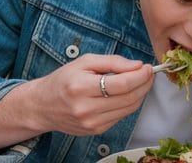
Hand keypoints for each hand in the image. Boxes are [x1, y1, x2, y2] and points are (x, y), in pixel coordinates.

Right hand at [29, 54, 154, 135]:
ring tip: (141, 82)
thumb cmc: (63, 81)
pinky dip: (129, 104)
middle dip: (144, 84)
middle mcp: (85, 108)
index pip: (121, 84)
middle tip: (148, 74)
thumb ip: (112, 61)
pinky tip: (127, 94)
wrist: (43, 106)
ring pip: (128, 109)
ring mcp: (91, 122)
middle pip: (128, 98)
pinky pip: (121, 116)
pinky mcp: (96, 130)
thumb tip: (137, 66)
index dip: (140, 76)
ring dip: (140, 94)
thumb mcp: (84, 62)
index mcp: (80, 87)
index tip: (148, 67)